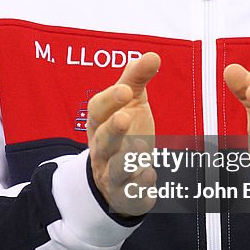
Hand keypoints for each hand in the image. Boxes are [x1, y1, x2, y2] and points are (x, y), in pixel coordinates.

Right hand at [87, 52, 160, 216]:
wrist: (118, 178)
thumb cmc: (125, 132)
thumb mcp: (130, 104)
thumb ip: (136, 80)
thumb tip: (152, 55)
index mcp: (100, 123)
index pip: (98, 110)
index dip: (109, 100)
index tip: (126, 89)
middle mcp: (103, 150)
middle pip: (103, 140)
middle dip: (113, 129)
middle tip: (125, 117)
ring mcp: (113, 174)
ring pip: (115, 169)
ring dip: (127, 159)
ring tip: (142, 146)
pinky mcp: (127, 194)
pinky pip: (131, 192)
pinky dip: (139, 185)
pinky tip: (150, 174)